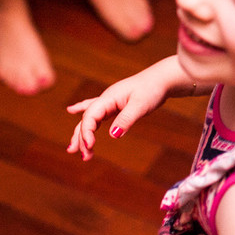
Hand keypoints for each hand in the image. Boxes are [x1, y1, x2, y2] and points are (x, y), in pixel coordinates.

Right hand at [66, 56, 189, 159]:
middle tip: (81, 156)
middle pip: (87, 119)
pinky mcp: (116, 105)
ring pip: (90, 118)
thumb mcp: (141, 105)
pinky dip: (84, 112)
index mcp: (109, 98)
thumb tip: (113, 135)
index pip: (90, 116)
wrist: (162, 78)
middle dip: (81, 138)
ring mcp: (110, 101)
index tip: (90, 146)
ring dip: (82, 133)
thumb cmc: (152, 89)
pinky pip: (96, 112)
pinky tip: (72, 110)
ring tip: (73, 149)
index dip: (86, 132)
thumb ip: (127, 119)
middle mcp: (106, 99)